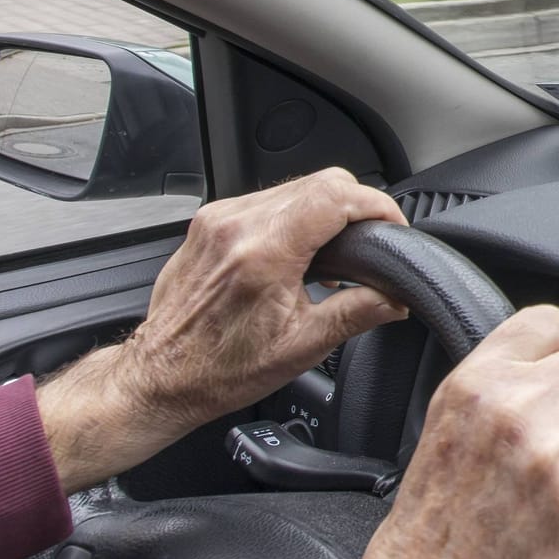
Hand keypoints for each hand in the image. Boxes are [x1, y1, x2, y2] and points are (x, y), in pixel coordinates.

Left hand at [36, 168, 409, 490]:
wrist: (162, 376)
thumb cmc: (221, 368)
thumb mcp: (303, 346)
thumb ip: (358, 313)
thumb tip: (396, 297)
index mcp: (263, 254)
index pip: (335, 196)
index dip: (377, 205)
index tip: (393, 226)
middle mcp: (236, 226)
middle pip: (321, 182)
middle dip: (358, 205)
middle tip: (374, 240)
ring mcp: (218, 219)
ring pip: (296, 185)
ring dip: (328, 207)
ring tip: (340, 248)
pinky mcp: (210, 222)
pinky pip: (268, 199)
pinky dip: (297, 214)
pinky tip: (302, 248)